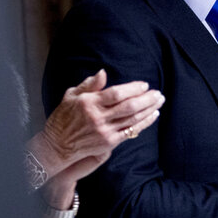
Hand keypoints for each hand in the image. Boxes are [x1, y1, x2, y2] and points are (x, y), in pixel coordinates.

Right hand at [30, 69, 163, 183]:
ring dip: (149, 110)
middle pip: (129, 106)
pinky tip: (153, 116)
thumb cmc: (63, 117)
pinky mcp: (109, 143)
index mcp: (89, 103)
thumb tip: (103, 72)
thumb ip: (89, 84)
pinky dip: (144, 123)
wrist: (57, 145)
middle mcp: (98, 118)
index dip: (133, 88)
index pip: (116, 93)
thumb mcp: (71, 95)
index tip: (144, 85)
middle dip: (147, 99)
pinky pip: (131, 132)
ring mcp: (105, 132)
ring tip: (160, 102)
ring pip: (133, 119)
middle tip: (158, 93)